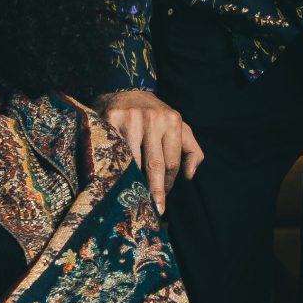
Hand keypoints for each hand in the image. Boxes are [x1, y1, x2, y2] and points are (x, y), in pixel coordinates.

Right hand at [96, 89, 204, 204]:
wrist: (123, 91)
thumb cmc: (154, 116)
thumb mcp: (177, 127)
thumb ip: (191, 149)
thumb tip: (190, 176)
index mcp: (172, 120)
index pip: (172, 162)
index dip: (168, 183)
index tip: (162, 197)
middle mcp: (153, 117)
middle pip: (154, 164)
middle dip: (155, 190)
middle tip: (155, 211)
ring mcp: (132, 117)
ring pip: (133, 161)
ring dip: (133, 181)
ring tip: (132, 196)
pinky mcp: (111, 118)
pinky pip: (115, 151)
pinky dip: (115, 167)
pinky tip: (115, 177)